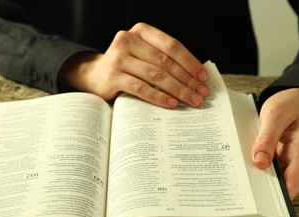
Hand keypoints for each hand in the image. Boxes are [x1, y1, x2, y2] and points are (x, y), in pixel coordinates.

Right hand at [59, 22, 208, 107]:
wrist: (95, 74)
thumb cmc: (127, 65)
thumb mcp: (144, 53)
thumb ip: (163, 58)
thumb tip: (196, 77)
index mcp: (141, 31)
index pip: (171, 45)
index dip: (190, 62)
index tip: (203, 77)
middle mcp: (128, 40)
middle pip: (165, 62)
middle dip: (187, 79)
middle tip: (201, 92)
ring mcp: (119, 58)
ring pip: (155, 75)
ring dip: (177, 89)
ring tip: (191, 99)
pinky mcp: (112, 76)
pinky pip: (141, 88)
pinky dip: (158, 97)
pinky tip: (171, 103)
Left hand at [251, 87, 298, 199]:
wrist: (295, 97)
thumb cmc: (289, 104)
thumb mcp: (275, 115)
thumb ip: (267, 138)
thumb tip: (260, 163)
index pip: (293, 183)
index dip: (280, 197)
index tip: (262, 201)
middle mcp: (294, 158)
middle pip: (281, 183)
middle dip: (264, 189)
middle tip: (243, 190)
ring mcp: (285, 157)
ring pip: (271, 175)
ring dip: (258, 177)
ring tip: (239, 179)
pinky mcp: (276, 154)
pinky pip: (265, 164)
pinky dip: (255, 165)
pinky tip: (241, 164)